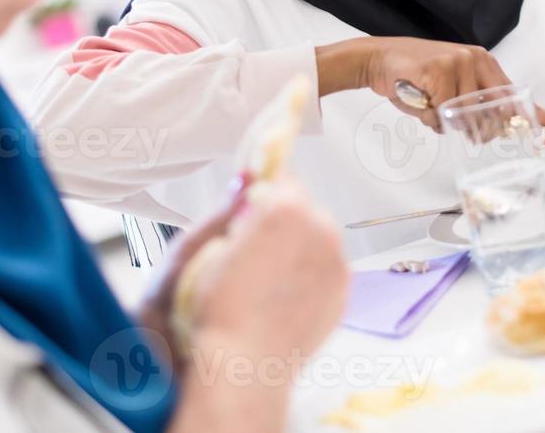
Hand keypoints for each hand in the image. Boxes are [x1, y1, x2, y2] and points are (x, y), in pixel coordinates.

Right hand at [185, 181, 347, 356]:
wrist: (244, 367)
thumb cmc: (217, 311)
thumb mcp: (202, 247)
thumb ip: (229, 206)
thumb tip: (245, 179)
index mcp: (286, 210)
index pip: (282, 177)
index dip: (263, 192)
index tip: (252, 205)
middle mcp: (321, 231)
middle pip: (304, 208)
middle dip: (281, 220)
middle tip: (251, 250)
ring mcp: (337, 262)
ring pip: (318, 238)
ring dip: (297, 247)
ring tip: (264, 279)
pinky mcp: (342, 291)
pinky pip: (326, 268)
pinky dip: (309, 275)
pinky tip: (280, 296)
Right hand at [314, 37, 544, 138]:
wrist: (378, 58)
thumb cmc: (415, 78)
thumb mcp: (451, 89)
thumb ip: (472, 106)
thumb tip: (489, 133)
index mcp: (485, 64)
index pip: (520, 96)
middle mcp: (477, 60)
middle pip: (493, 116)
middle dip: (474, 130)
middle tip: (447, 116)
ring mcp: (459, 64)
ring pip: (465, 119)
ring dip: (442, 121)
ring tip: (426, 99)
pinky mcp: (440, 72)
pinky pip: (441, 115)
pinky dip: (427, 117)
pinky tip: (417, 98)